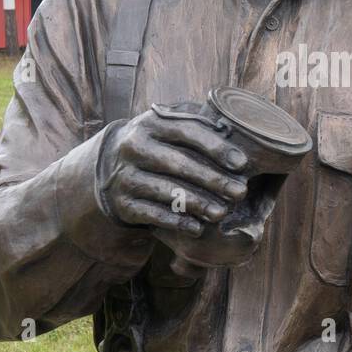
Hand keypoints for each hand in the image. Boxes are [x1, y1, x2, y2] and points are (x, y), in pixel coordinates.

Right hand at [98, 104, 249, 242]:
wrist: (110, 165)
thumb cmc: (156, 144)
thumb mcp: (168, 126)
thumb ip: (195, 123)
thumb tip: (232, 129)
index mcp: (150, 123)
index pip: (187, 131)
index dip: (216, 147)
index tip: (241, 163)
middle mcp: (134, 147)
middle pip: (179, 163)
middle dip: (214, 179)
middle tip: (240, 192)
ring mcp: (125, 177)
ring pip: (166, 191)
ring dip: (198, 203)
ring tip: (222, 212)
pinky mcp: (123, 203)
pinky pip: (152, 214)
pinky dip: (176, 222)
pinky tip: (197, 228)